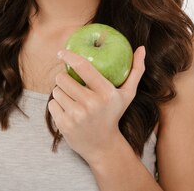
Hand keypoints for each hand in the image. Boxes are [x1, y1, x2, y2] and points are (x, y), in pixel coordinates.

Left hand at [47, 46, 145, 163]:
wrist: (103, 146)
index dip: (69, 56)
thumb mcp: (127, 94)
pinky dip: (56, 105)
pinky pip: (51, 104)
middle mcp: (91, 104)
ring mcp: (77, 115)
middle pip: (63, 78)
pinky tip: (67, 109)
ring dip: (60, 91)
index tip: (61, 52)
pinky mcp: (65, 125)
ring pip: (56, 91)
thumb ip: (136, 70)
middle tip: (70, 82)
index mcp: (106, 93)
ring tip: (71, 97)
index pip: (83, 66)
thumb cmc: (114, 114)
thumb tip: (142, 48)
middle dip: (63, 77)